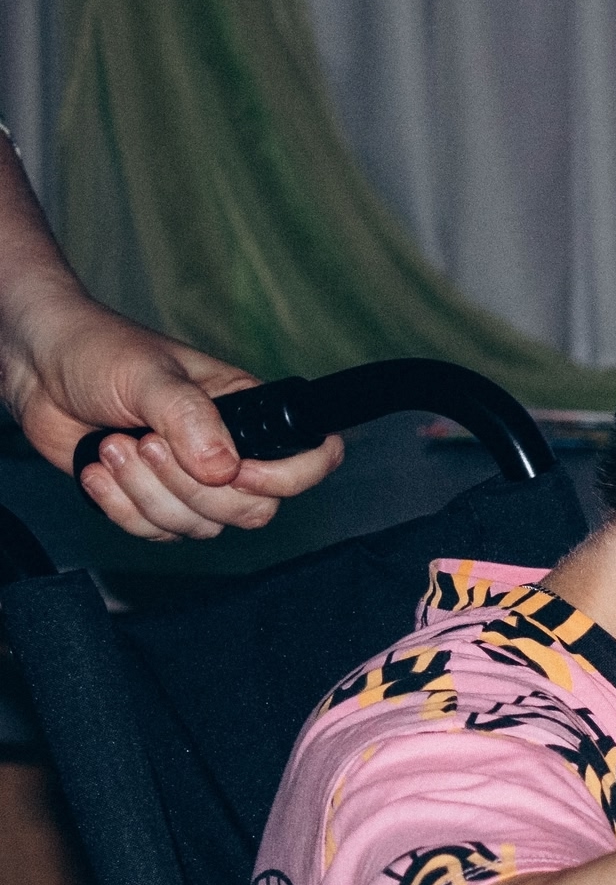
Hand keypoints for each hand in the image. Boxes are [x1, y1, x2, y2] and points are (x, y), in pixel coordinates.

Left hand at [1, 291, 342, 539]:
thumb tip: (224, 469)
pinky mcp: (152, 501)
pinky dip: (121, 507)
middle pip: (251, 509)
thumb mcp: (150, 375)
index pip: (312, 457)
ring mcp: (191, 481)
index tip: (234, 470)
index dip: (285, 479)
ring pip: (202, 526)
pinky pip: (158, 534)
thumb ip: (191, 420)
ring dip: (146, 493)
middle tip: (146, 443)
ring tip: (112, 445)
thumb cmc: (98, 350)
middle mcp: (230, 451)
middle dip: (189, 488)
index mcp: (248, 411)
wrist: (35, 364)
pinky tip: (97, 467)